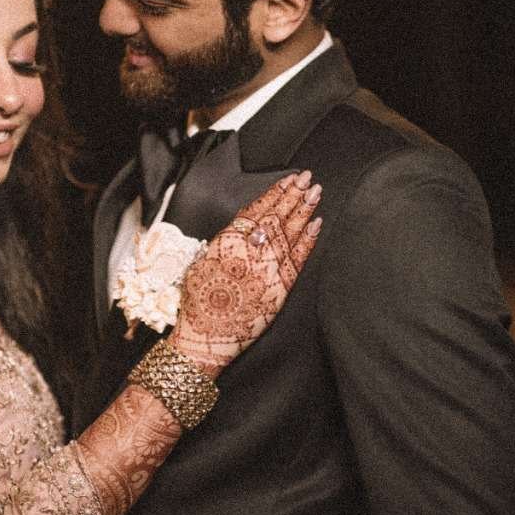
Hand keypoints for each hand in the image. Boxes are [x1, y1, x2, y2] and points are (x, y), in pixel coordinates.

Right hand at [170, 171, 321, 373]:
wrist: (206, 336)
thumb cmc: (198, 301)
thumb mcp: (202, 261)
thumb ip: (224, 241)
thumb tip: (243, 226)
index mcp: (227, 242)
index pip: (257, 209)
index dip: (275, 192)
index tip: (288, 178)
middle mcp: (249, 253)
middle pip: (276, 217)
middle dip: (293, 195)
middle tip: (309, 178)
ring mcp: (267, 271)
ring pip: (289, 234)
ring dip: (304, 211)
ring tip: (316, 193)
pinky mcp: (279, 290)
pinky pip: (297, 260)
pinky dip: (307, 241)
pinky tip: (316, 225)